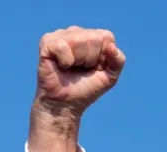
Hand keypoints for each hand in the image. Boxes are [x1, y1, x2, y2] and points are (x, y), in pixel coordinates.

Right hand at [28, 26, 125, 151]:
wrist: (65, 105)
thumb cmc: (86, 89)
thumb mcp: (110, 77)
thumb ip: (119, 61)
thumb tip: (112, 46)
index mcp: (91, 36)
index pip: (106, 36)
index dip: (103, 57)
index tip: (94, 68)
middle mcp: (76, 32)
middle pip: (94, 38)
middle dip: (91, 59)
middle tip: (80, 70)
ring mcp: (60, 35)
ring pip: (79, 40)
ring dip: (78, 60)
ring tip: (70, 68)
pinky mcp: (47, 42)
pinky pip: (63, 46)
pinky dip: (65, 61)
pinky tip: (60, 66)